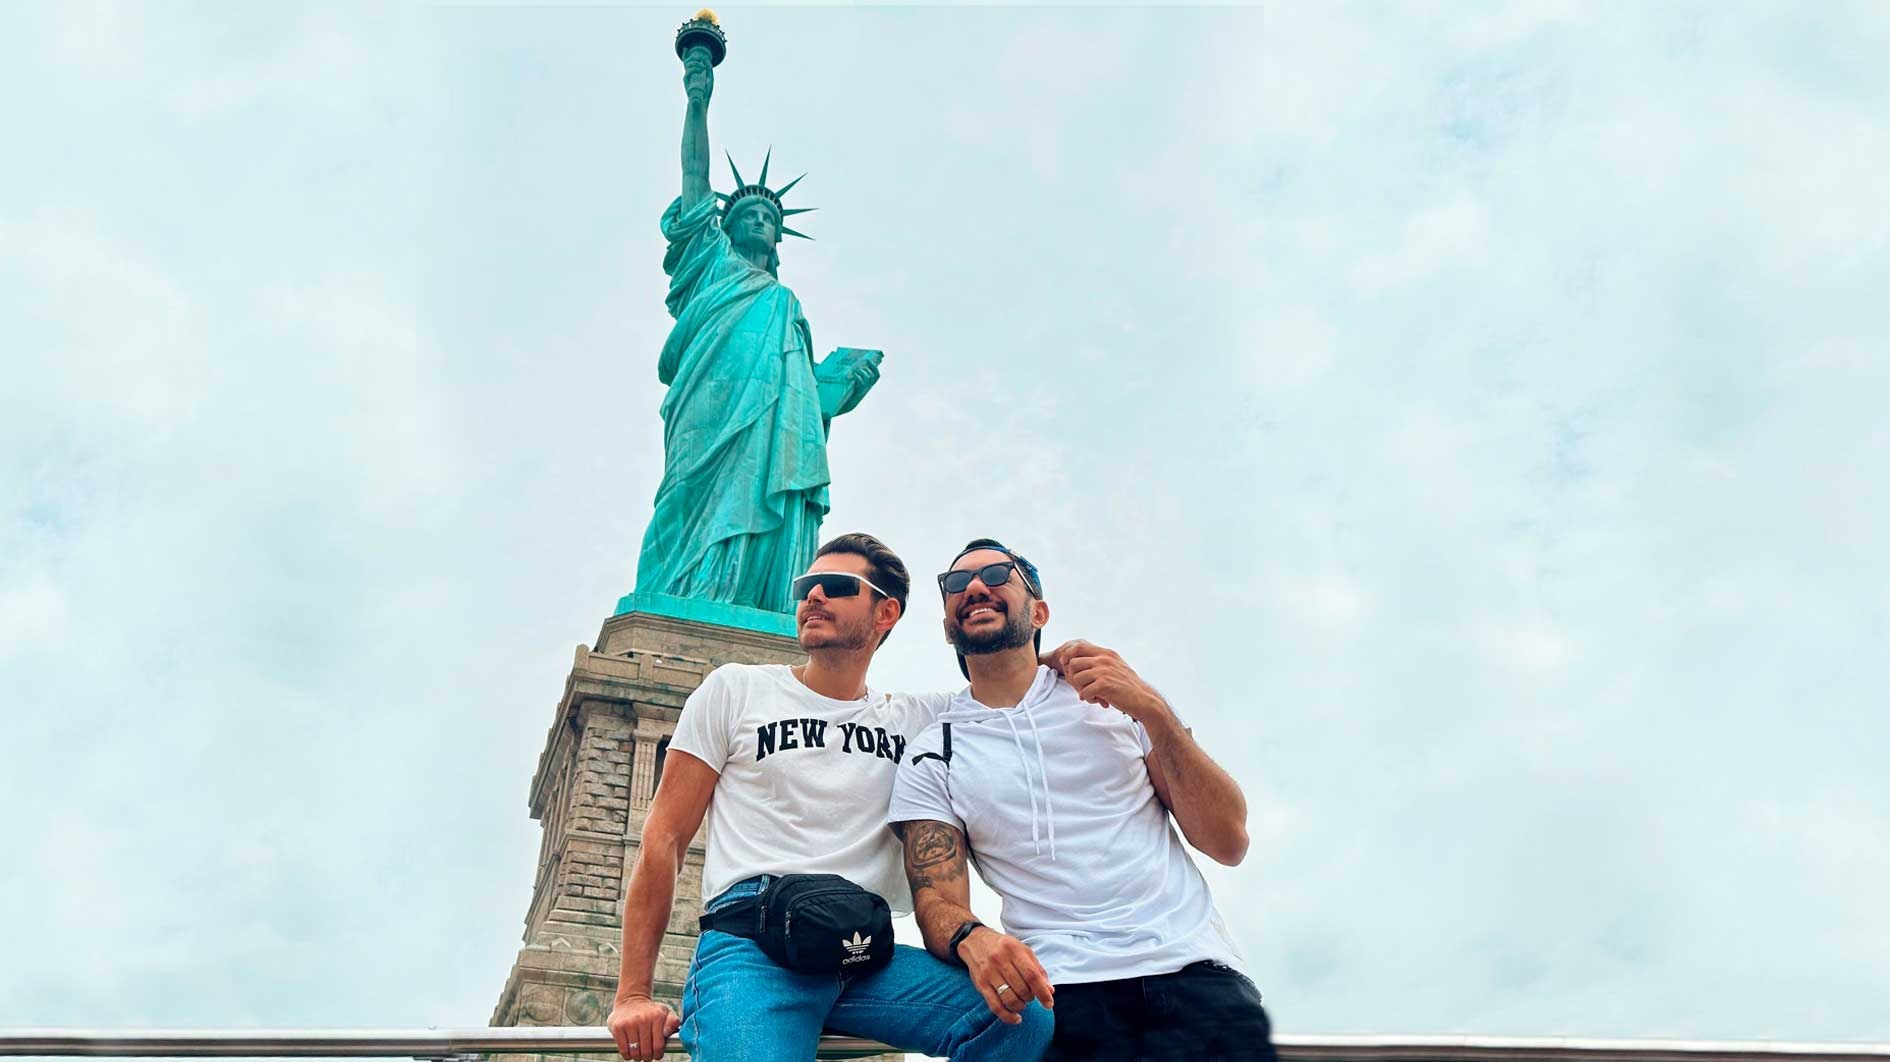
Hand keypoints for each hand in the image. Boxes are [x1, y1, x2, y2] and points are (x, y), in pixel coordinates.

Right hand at [607, 995, 681, 1060]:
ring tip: (639, 1053)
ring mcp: (629, 1023)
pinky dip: (627, 1055)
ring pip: (635, 1052)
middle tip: (648, 1055)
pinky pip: (623, 1050)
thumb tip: (667, 1033)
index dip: (658, 1054)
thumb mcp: (665, 1012)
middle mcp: (643, 1019)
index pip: (658, 1045)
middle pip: (646, 1051)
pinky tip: (630, 1051)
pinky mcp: (618, 1027)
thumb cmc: (651, 1011)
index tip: (657, 1055)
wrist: (631, 1000)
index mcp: (657, 1016)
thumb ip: (673, 1023)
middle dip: (648, 1057)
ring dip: (638, 1057)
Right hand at [682, 48, 712, 106]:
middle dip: (693, 57)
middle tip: (701, 57)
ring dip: (696, 63)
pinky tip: (701, 70)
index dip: (685, 55)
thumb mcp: (709, 79)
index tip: (685, 48)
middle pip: (686, 62)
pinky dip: (695, 68)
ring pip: (687, 64)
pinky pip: (688, 71)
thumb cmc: (705, 94)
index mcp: (693, 74)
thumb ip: (708, 69)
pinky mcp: (686, 81)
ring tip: (703, 67)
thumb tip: (707, 60)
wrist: (700, 104)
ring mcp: (687, 78)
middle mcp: (688, 75)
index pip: (687, 63)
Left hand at [849, 352, 881, 389]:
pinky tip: (854, 375)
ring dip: (861, 372)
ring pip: (867, 377)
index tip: (868, 360)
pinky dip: (857, 376)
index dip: (874, 367)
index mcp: (872, 382)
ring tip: (855, 371)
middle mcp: (871, 385)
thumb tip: (864, 363)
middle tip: (858, 368)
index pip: (877, 375)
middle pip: (872, 375)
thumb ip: (864, 373)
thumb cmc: (857, 387)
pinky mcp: (861, 389)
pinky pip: (861, 381)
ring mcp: (866, 387)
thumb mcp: (862, 380)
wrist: (853, 397)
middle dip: (865, 369)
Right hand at [956, 926, 1053, 1022]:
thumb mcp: (1023, 950)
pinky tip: (1015, 1018)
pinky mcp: (980, 984)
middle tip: (1030, 996)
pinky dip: (1007, 1016)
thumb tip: (1050, 990)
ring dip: (1020, 1006)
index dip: (1042, 992)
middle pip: (1022, 988)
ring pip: (1009, 998)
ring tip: (1022, 1003)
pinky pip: (995, 1006)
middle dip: (1030, 997)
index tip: (1049, 1004)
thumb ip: (1037, 969)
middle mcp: (1000, 960)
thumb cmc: (1003, 947)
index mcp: (1014, 950)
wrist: (974, 940)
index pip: (1032, 975)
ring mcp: (989, 973)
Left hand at [1041, 640, 1165, 721]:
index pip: (1079, 646)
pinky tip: (1098, 700)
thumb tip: (1075, 661)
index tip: (1066, 666)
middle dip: (1073, 677)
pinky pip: (1084, 692)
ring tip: (1092, 695)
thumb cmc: (1127, 686)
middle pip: (1073, 663)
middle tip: (1082, 687)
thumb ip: (1099, 661)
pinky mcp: (1104, 685)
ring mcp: (1104, 671)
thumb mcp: (1115, 666)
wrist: (1144, 699)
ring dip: (1081, 689)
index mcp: (1107, 653)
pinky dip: (1088, 698)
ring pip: (1076, 678)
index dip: (1068, 655)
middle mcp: (1105, 659)